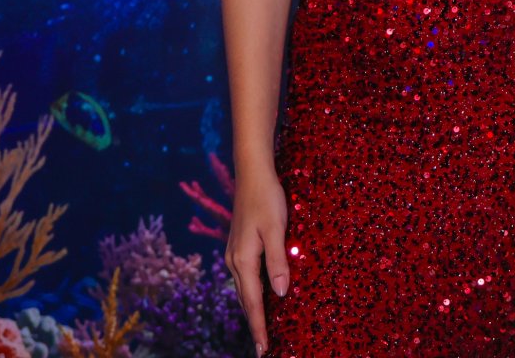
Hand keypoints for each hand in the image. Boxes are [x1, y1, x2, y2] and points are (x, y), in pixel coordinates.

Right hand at [225, 164, 290, 355]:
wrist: (252, 174)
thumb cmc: (267, 199)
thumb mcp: (276, 230)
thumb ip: (278, 261)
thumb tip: (280, 294)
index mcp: (243, 260)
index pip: (252, 302)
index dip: (259, 327)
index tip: (264, 349)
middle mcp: (234, 261)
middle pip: (245, 301)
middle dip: (254, 324)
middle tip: (263, 347)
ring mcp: (234, 254)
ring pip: (243, 290)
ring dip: (251, 310)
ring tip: (261, 329)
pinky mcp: (238, 247)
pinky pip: (244, 278)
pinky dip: (250, 294)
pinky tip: (258, 297)